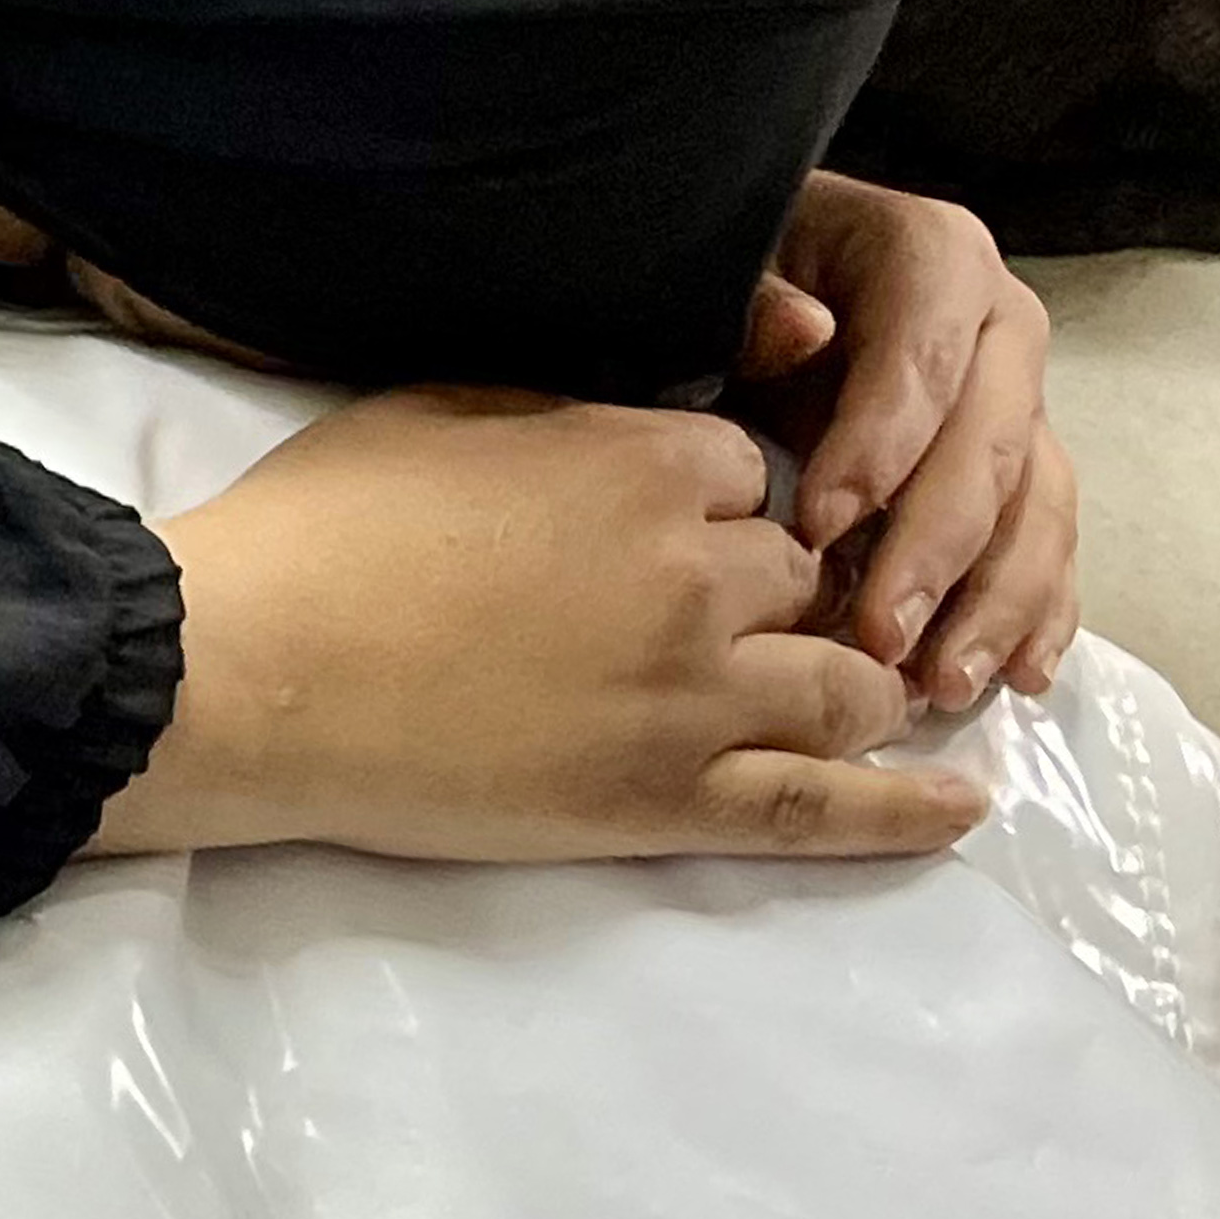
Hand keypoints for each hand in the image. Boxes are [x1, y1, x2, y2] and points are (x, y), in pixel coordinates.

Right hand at [92, 390, 983, 864]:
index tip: (666, 527)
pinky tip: (964, 802)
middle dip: (783, 593)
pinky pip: (824, 809)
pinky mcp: (670, 801)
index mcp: (646, 461)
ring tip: (849, 695)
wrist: (254, 668)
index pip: (753, 469)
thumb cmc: (322, 528)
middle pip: (810, 576)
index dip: (716, 500)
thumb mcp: (444, 408)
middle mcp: (703, 574)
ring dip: (854, 681)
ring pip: (849, 683)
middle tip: (726, 620)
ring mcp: (698, 697)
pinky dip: (907, 810)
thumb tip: (629, 430)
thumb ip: (565, 413)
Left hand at [731, 172, 1077, 714]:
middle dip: (935, 552)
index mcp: (935, 259)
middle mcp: (1000, 329)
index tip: (819, 526)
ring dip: (994, 606)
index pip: (923, 354)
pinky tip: (1015, 678)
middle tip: (879, 639)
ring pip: (1034, 509)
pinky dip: (1036, 615)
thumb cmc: (742, 285)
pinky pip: (1048, 546)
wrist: (773, 291)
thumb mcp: (731, 274)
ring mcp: (1023, 405)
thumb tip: (806, 329)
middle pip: (987, 446)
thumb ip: (756, 301)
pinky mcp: (1027, 473)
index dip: (880, 442)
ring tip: (942, 684)